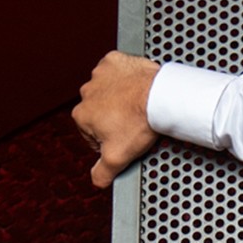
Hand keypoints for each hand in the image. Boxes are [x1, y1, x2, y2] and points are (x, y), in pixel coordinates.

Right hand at [74, 50, 162, 187]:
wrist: (161, 96)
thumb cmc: (140, 122)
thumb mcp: (119, 157)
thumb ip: (102, 173)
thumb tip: (97, 181)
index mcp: (81, 115)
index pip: (91, 133)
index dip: (109, 139)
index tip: (124, 138)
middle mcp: (87, 92)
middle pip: (99, 111)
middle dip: (113, 118)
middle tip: (134, 123)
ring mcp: (100, 75)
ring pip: (107, 90)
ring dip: (118, 97)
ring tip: (138, 106)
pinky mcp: (114, 61)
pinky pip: (116, 70)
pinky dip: (125, 77)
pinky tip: (136, 87)